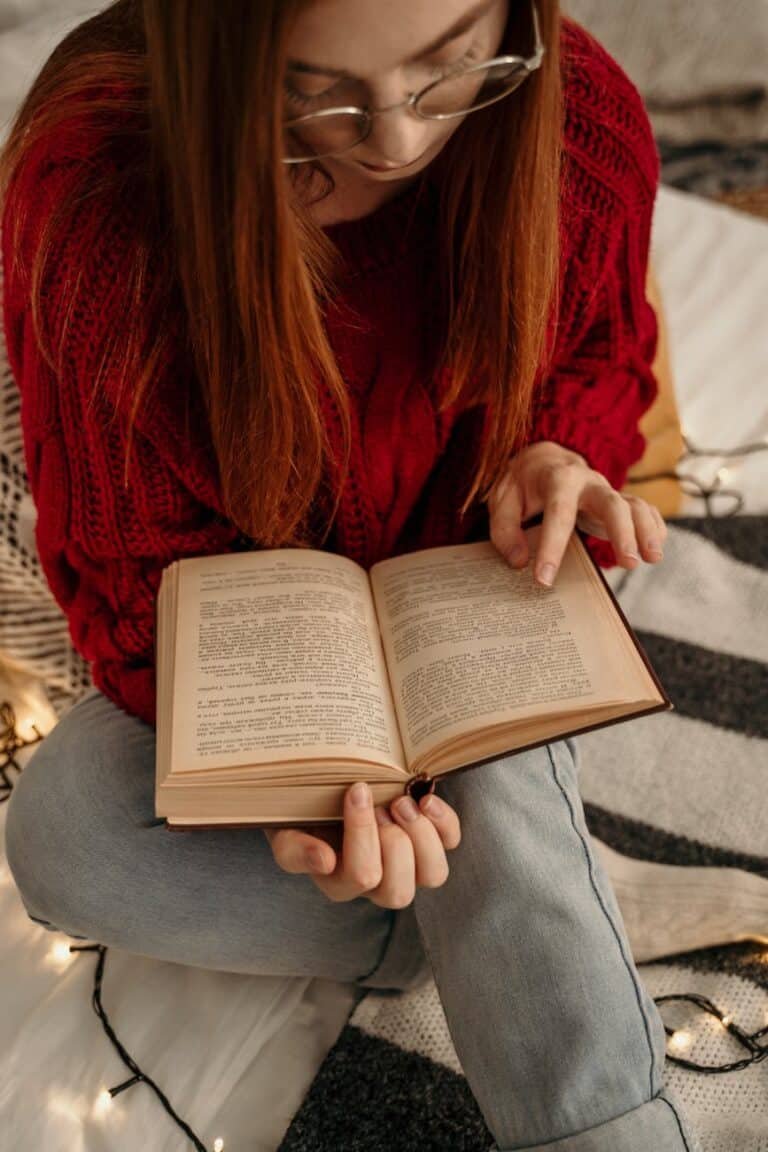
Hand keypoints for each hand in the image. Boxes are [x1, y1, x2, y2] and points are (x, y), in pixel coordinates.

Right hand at [264, 782, 460, 908]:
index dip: (363, 833)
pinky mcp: (429, 842)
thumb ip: (295, 849)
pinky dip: (443, 822)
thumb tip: (325, 862)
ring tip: (401, 803)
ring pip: (433, 876)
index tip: (356, 789)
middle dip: (393, 840)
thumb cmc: (300, 810)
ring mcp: (407, 864)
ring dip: (421, 835)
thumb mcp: (284, 829)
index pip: (361, 876)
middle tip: (378, 803)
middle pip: (398, 891)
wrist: (321, 786)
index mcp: (338, 882)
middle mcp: (376, 882)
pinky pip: (450, 844)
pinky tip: (424, 798)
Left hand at [487, 440, 667, 585]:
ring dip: (646, 531)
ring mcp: (608, 491)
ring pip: (635, 506)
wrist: (544, 459)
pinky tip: (654, 549)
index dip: (552, 546)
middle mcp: (588, 482)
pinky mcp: (620, 502)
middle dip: (622, 532)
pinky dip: (654, 527)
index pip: (558, 512)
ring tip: (652, 558)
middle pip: (612, 502)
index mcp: (557, 478)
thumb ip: (505, 529)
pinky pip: (644, 510)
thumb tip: (519, 561)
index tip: (544, 578)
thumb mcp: (501, 499)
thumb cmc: (522, 484)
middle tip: (627, 564)